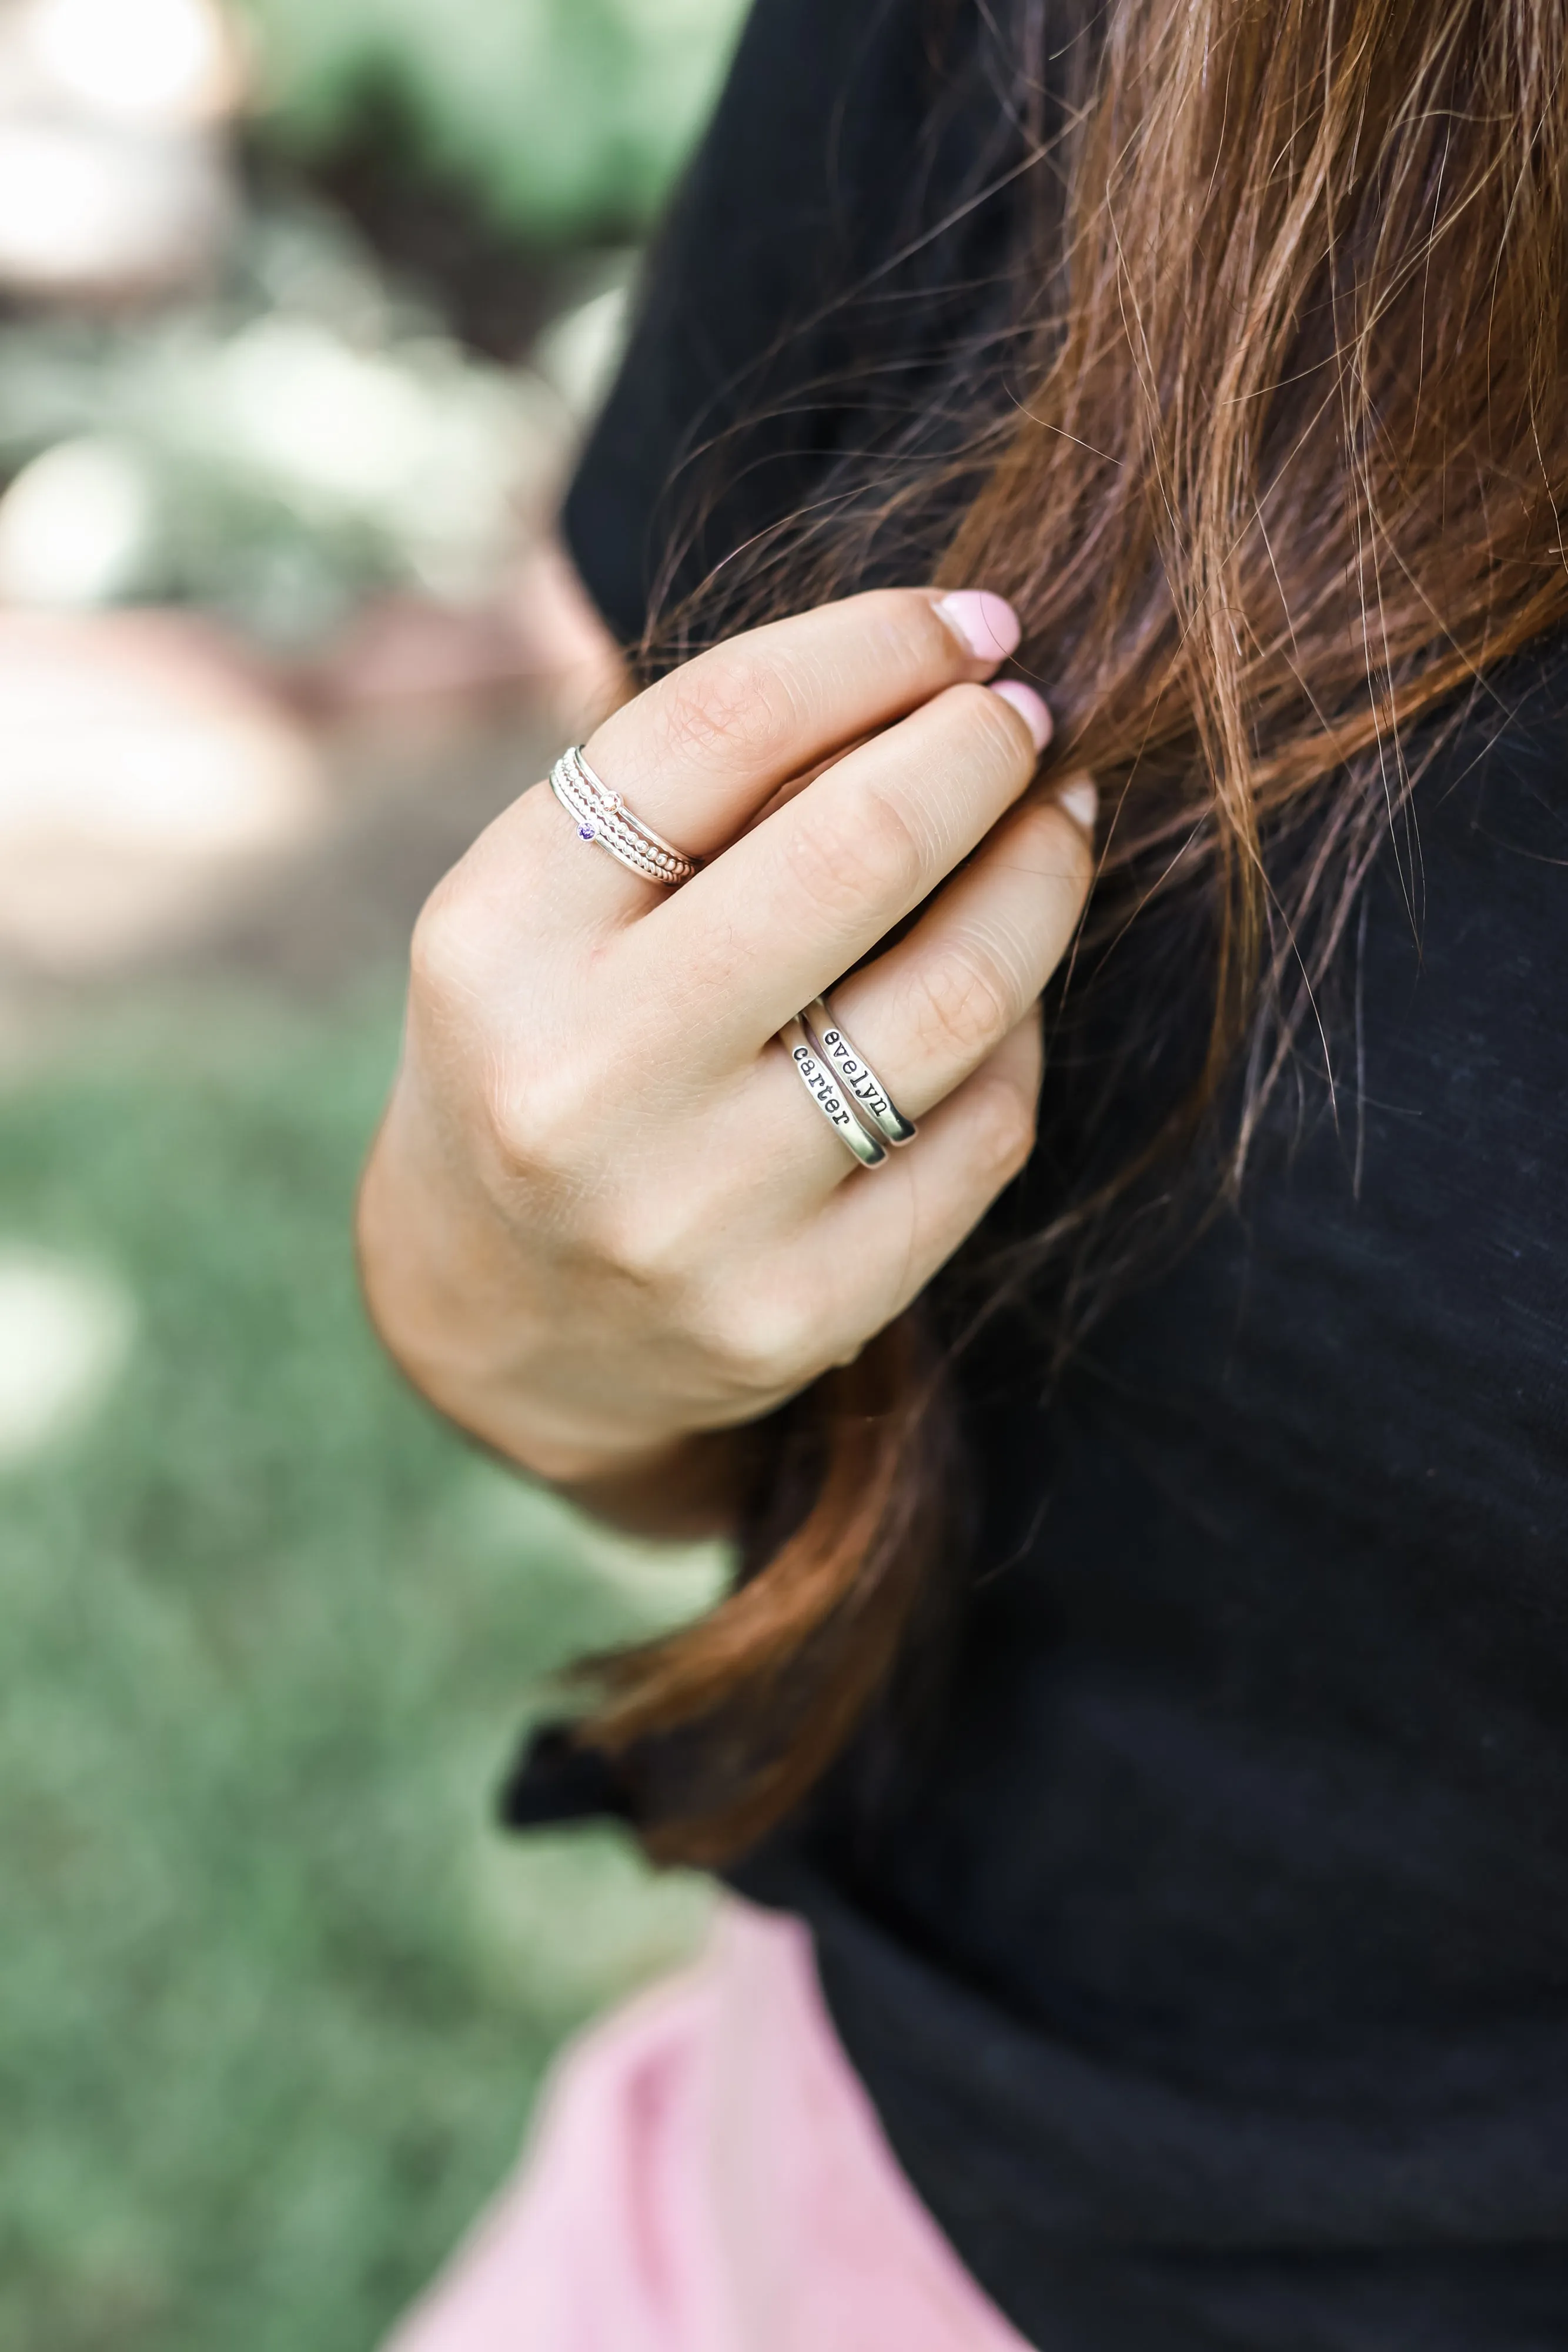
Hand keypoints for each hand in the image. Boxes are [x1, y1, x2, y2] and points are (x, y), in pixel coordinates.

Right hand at [357, 587, 1094, 1501]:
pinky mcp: (796, 1311)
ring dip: (1039, 876)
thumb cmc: (545, 1051)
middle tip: (1028, 713)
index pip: (718, 727)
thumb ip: (686, 787)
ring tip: (1054, 823)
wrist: (500, 1317)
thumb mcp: (542, 905)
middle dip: (980, 748)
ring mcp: (694, 1214)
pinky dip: (1015, 1037)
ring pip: (953, 994)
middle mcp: (582, 1079)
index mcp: (497, 938)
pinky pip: (980, 1130)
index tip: (969, 624)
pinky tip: (1001, 996)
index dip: (875, 647)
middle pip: (855, 848)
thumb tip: (933, 659)